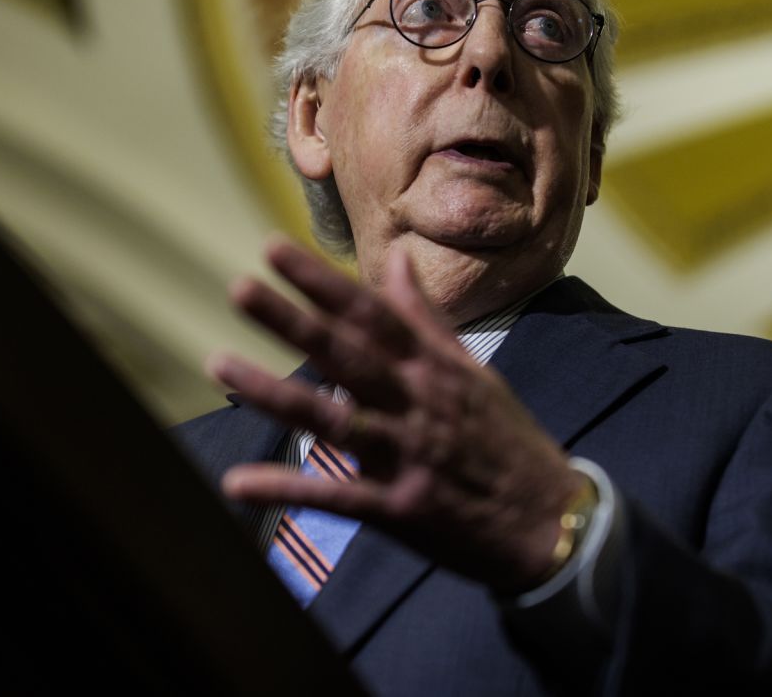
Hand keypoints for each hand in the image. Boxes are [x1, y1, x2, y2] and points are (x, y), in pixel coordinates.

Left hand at [208, 239, 586, 593]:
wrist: (551, 524)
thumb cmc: (507, 441)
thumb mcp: (473, 372)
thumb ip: (425, 319)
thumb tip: (397, 261)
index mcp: (431, 368)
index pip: (370, 314)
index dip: (321, 281)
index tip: (274, 247)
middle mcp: (416, 403)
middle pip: (347, 355)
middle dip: (292, 320)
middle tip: (240, 288)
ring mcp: (406, 455)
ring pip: (332, 418)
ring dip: (273, 392)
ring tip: (220, 364)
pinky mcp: (399, 508)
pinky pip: (334, 497)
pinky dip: (286, 490)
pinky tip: (237, 484)